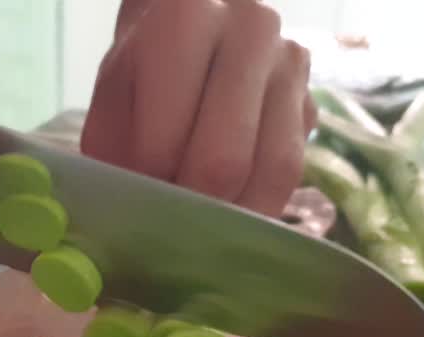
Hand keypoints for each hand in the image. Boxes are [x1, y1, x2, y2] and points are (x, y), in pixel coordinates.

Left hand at [81, 0, 316, 219]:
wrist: (192, 35)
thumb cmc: (144, 74)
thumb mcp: (111, 103)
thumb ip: (114, 152)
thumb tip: (131, 218)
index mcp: (184, 18)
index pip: (165, 138)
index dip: (150, 188)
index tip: (140, 206)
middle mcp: (250, 27)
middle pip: (224, 159)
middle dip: (194, 208)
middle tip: (172, 227)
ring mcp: (290, 62)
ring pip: (271, 169)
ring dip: (234, 214)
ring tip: (204, 228)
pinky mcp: (312, 98)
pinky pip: (293, 172)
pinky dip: (261, 205)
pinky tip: (232, 212)